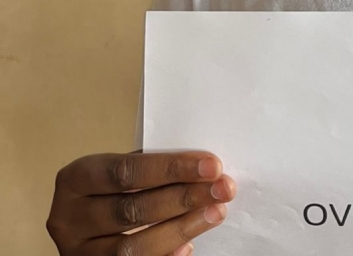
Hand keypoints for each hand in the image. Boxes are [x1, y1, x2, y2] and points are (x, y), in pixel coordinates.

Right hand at [47, 151, 236, 255]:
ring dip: (181, 228)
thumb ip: (155, 168)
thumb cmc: (116, 188)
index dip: (171, 169)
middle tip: (223, 189)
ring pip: (132, 247)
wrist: (89, 221)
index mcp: (77, 179)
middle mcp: (69, 218)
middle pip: (132, 209)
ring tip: (216, 213)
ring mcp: (77, 252)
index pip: (125, 171)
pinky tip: (190, 245)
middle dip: (184, 198)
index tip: (213, 166)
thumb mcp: (125, 170)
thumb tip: (206, 172)